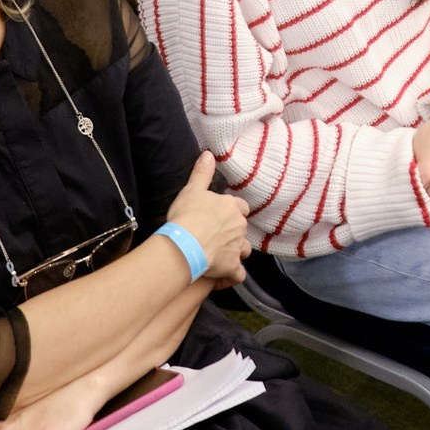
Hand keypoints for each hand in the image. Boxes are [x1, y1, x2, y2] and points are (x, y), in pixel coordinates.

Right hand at [162, 151, 251, 281]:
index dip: (233, 212)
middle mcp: (240, 226)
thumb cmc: (187, 215)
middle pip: (243, 229)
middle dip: (234, 233)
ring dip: (236, 252)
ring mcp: (238, 247)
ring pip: (244, 250)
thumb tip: (208, 154)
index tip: (222, 216)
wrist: (185, 244)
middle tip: (217, 236)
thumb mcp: (192, 189)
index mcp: (232, 207)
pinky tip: (226, 276)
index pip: (241, 207)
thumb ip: (202, 172)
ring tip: (223, 255)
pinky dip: (234, 275)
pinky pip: (239, 274)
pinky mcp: (232, 266)